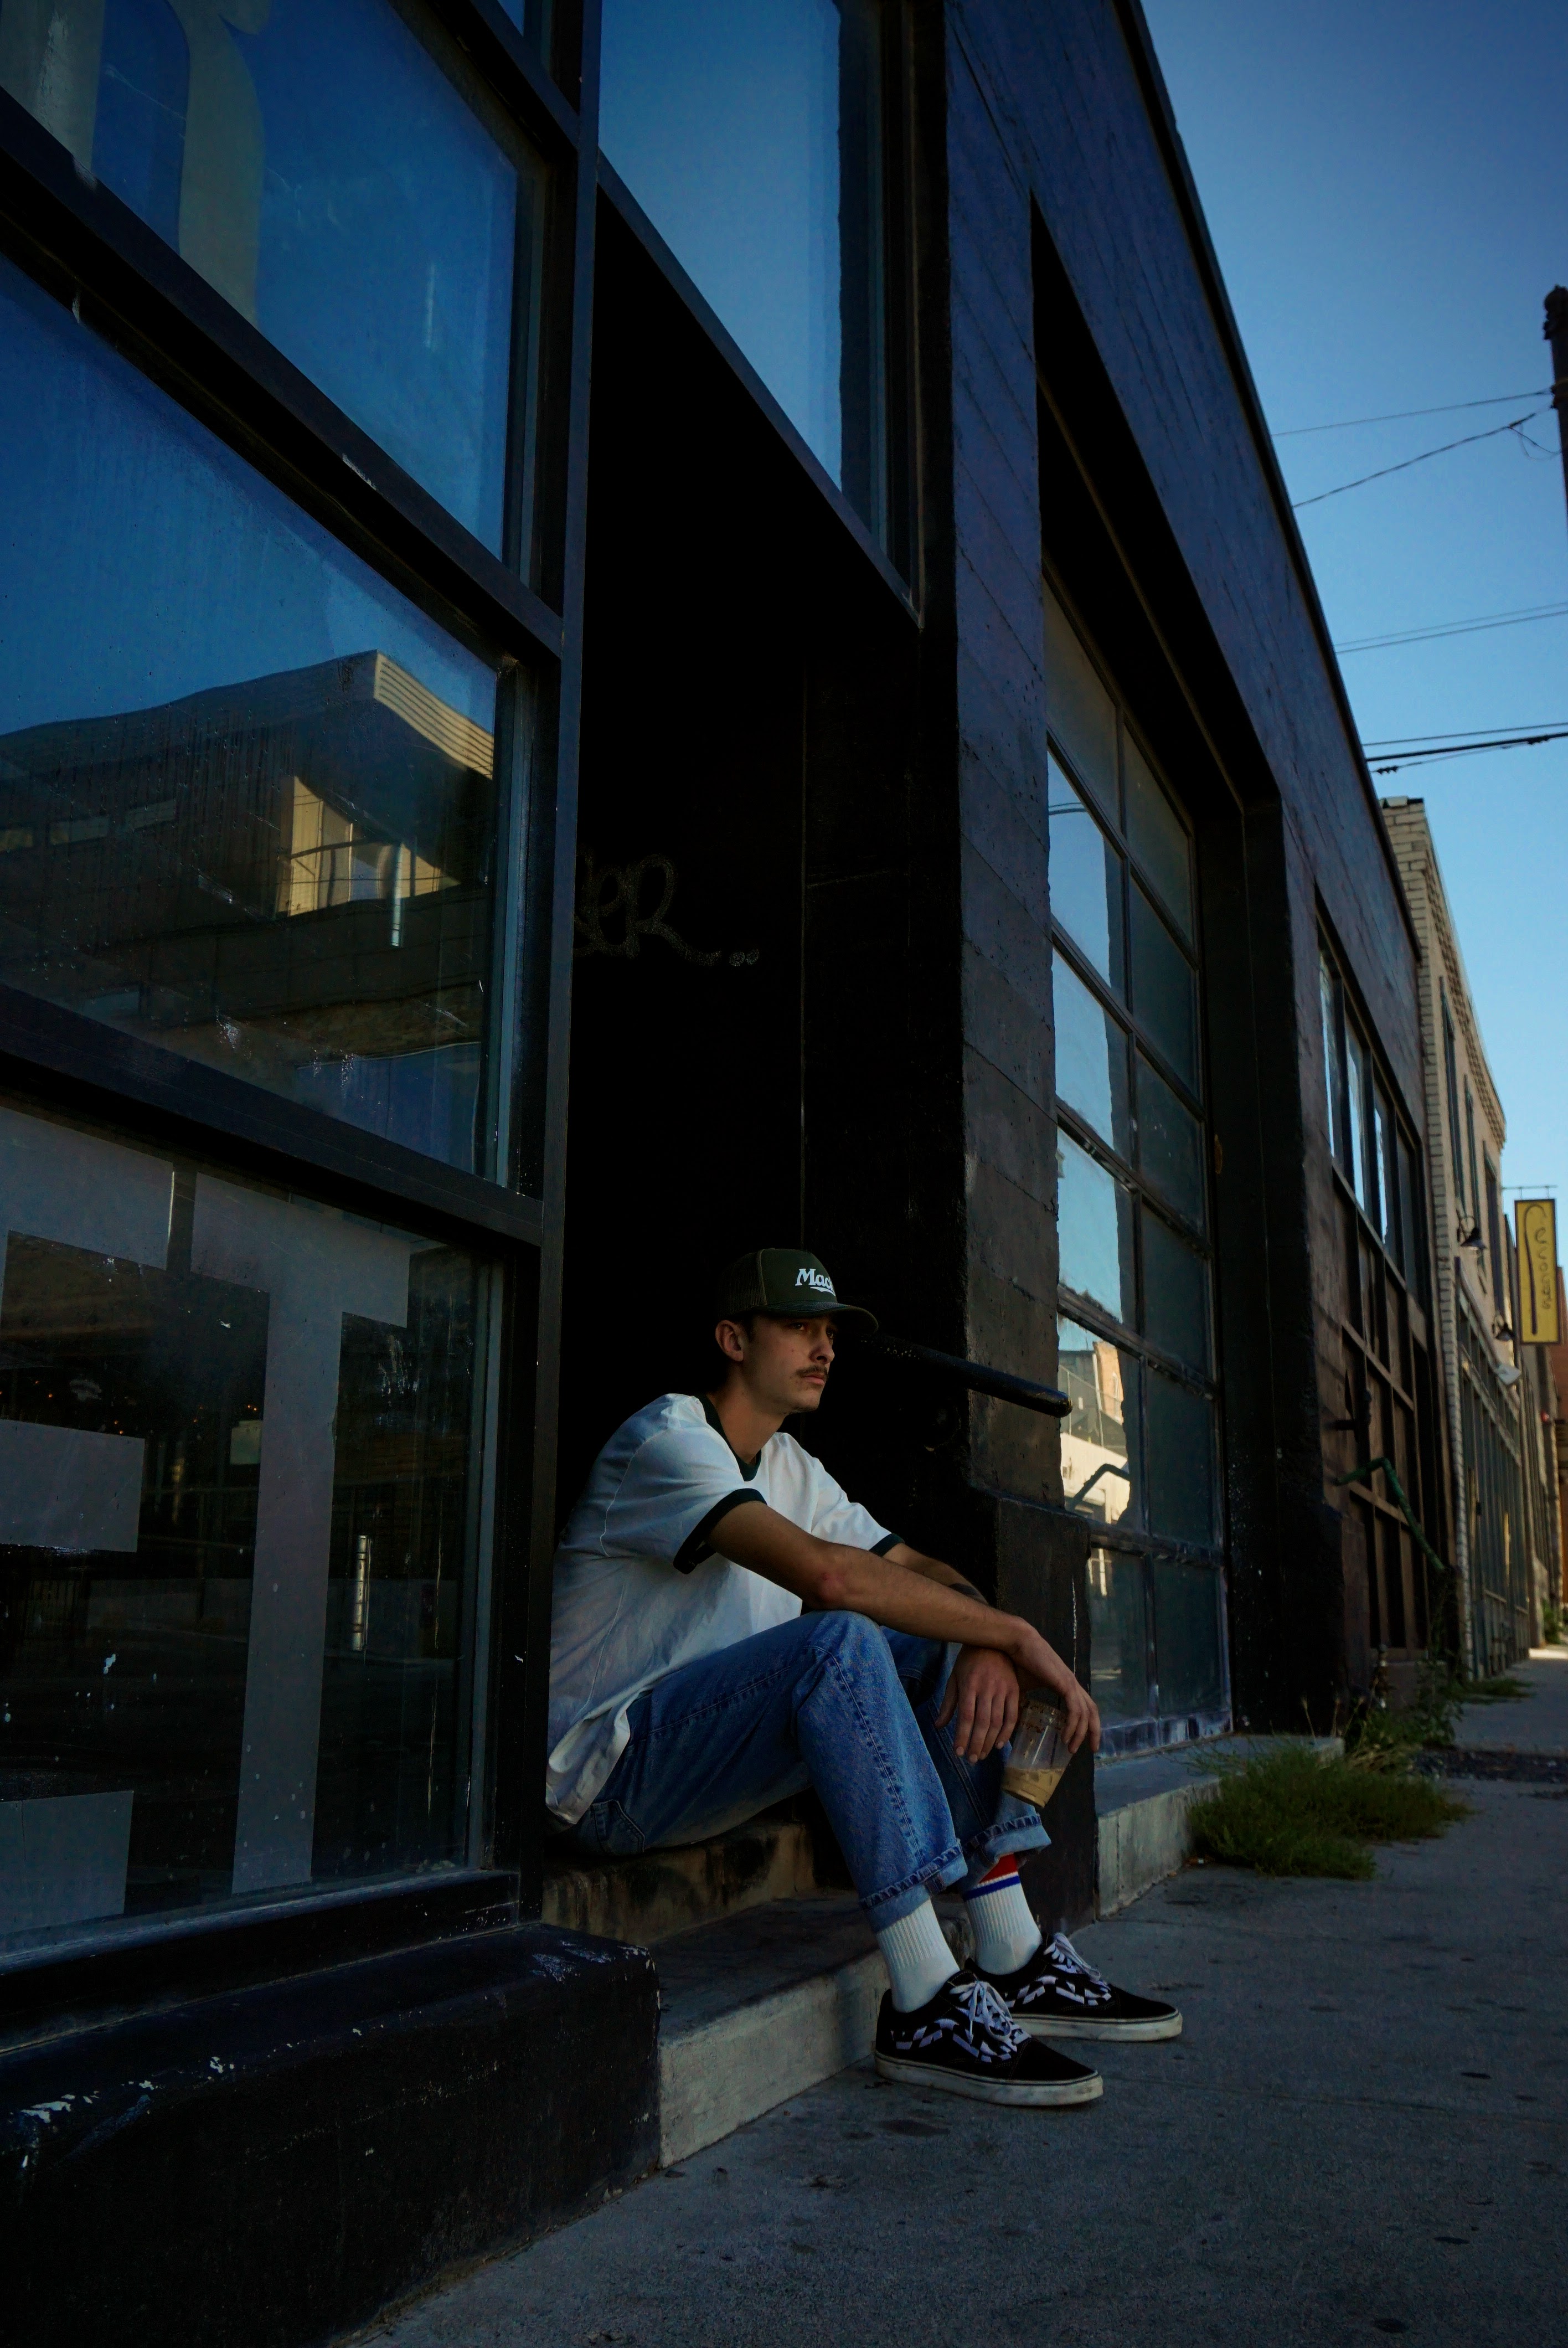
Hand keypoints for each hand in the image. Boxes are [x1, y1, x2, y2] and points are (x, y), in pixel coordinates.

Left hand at [935, 1645, 1020, 1761]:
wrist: (992, 1641)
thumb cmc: (968, 1662)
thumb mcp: (954, 1678)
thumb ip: (948, 1703)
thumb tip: (938, 1726)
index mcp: (969, 1684)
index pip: (966, 1716)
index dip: (962, 1736)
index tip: (957, 1752)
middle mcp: (987, 1687)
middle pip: (982, 1722)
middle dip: (976, 1743)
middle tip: (971, 1759)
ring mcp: (1003, 1689)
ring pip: (997, 1721)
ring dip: (990, 1742)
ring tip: (981, 1755)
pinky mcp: (1015, 1689)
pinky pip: (1013, 1715)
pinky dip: (1007, 1732)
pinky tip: (999, 1744)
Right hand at [1010, 1626, 1101, 1755]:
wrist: (1017, 1644)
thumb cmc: (1018, 1663)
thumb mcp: (1025, 1687)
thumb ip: (1027, 1701)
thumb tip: (1017, 1717)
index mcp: (1066, 1684)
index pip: (1085, 1706)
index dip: (1089, 1723)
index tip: (1085, 1741)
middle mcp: (1072, 1684)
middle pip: (1092, 1711)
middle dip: (1094, 1731)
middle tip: (1092, 1749)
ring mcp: (1070, 1683)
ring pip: (1084, 1714)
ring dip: (1080, 1733)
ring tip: (1070, 1748)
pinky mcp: (1065, 1684)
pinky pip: (1075, 1710)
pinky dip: (1073, 1725)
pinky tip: (1065, 1736)